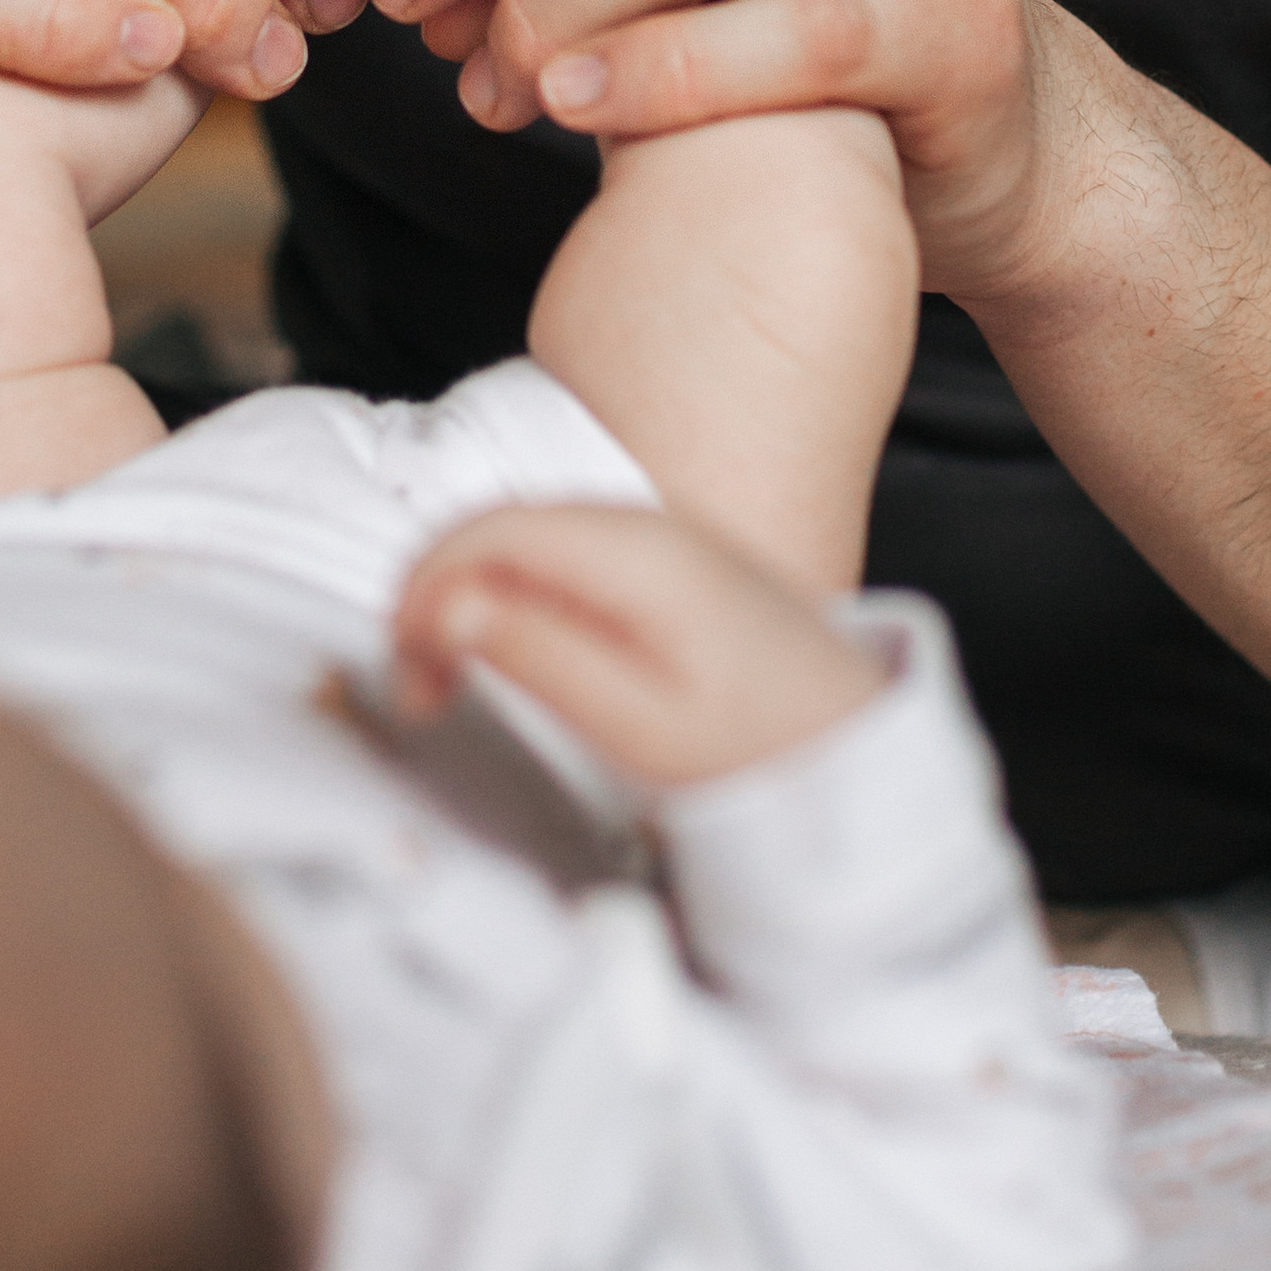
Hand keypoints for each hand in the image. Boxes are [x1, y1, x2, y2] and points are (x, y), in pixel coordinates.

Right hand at [393, 500, 880, 787]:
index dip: (420, 593)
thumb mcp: (640, 726)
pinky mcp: (671, 563)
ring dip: (473, 597)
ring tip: (459, 683)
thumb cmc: (760, 749)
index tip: (408, 680)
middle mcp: (642, 521)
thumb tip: (447, 608)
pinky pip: (565, 555)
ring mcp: (659, 535)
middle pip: (497, 526)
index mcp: (631, 552)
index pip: (484, 531)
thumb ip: (539, 658)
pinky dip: (518, 593)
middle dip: (435, 597)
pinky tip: (520, 655)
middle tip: (424, 696)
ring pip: (527, 538)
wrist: (862, 746)